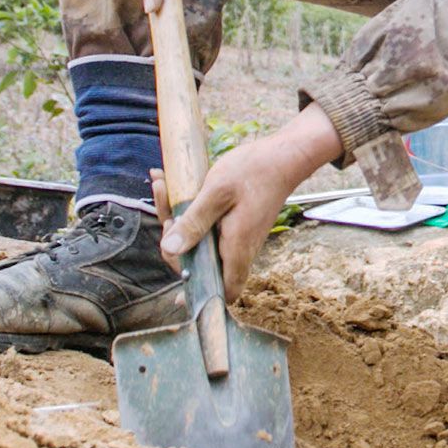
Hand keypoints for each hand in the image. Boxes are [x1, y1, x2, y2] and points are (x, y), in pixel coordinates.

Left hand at [159, 104, 344, 299]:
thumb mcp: (217, 193)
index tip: (177, 264)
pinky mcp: (234, 226)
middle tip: (169, 217)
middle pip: (202, 267)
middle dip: (176, 246)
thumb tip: (171, 248)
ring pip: (201, 245)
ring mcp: (237, 238)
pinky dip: (187, 213)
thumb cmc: (254, 171)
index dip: (198, 291)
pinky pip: (206, 229)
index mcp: (237, 248)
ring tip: (163, 187)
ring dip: (178, 223)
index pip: (221, 291)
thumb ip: (194, 222)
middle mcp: (239, 249)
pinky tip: (173, 186)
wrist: (283, 155)